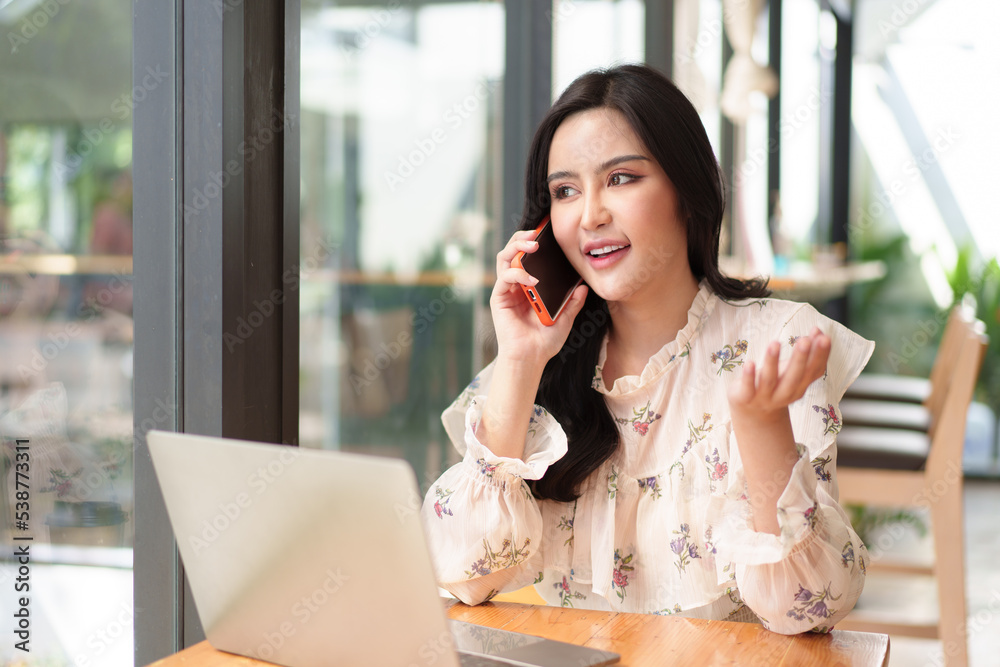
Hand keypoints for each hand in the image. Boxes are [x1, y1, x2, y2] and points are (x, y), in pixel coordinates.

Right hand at [490, 229, 587, 365]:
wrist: (531, 359)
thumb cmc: (545, 341)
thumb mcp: (565, 318)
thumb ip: (572, 302)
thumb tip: (584, 286)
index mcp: (529, 286)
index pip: (529, 257)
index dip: (535, 242)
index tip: (548, 232)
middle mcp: (515, 285)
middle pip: (513, 251)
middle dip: (523, 238)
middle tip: (537, 234)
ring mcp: (506, 290)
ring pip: (505, 258)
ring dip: (517, 247)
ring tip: (533, 245)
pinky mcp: (499, 298)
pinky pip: (505, 277)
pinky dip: (518, 274)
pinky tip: (531, 280)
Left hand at [728, 327, 830, 419]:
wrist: (753, 412)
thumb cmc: (776, 383)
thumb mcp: (792, 369)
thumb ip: (807, 352)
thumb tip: (818, 330)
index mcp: (801, 385)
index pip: (814, 371)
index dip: (820, 355)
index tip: (825, 338)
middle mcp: (786, 393)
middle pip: (794, 377)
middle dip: (800, 359)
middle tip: (804, 341)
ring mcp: (765, 397)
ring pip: (769, 380)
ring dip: (772, 362)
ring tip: (774, 343)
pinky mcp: (746, 398)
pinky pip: (748, 388)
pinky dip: (749, 377)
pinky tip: (749, 363)